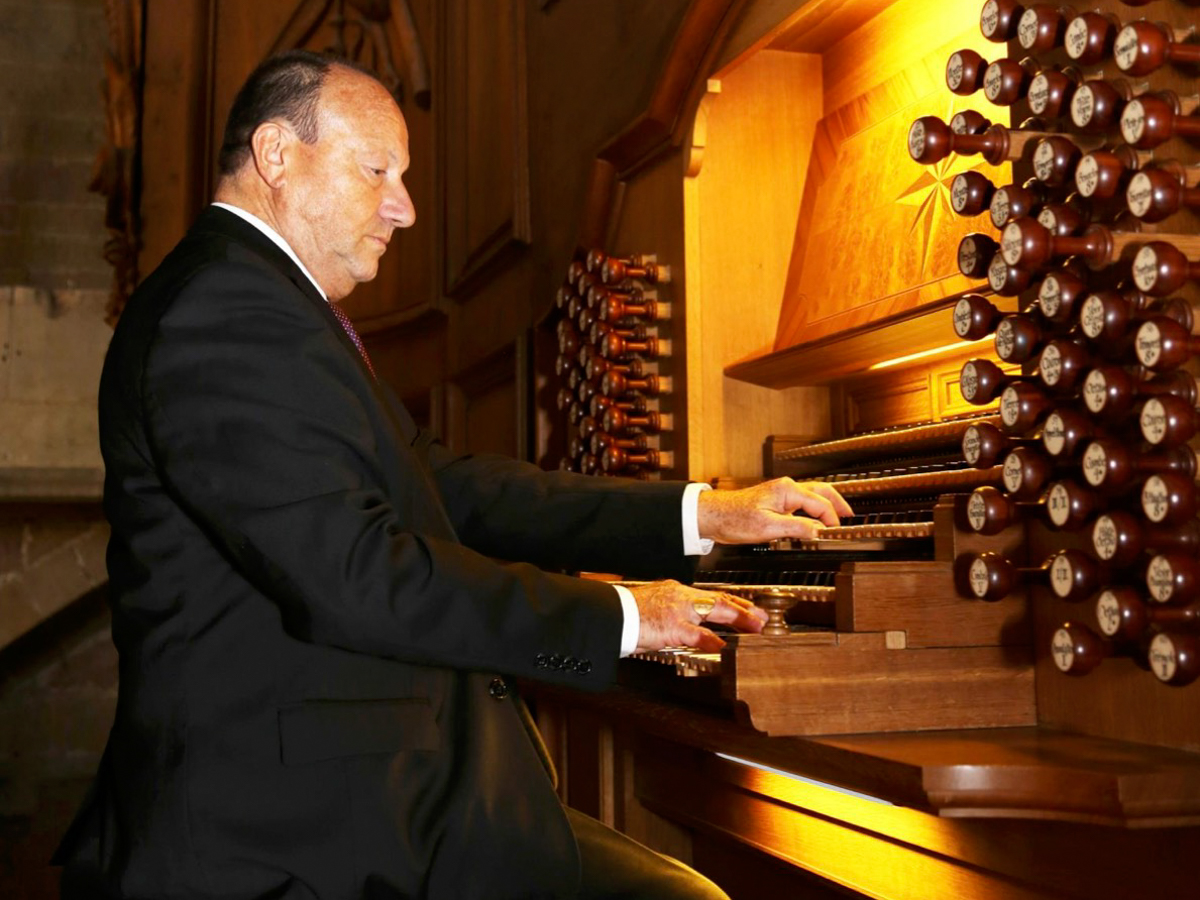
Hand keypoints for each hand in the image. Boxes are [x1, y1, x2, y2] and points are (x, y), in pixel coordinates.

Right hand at [629, 580, 766, 652]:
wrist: (609, 614)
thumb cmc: (626, 614)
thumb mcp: (654, 609)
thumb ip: (674, 617)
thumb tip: (689, 629)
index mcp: (676, 593)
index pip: (711, 595)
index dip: (733, 602)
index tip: (748, 607)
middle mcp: (680, 597)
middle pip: (719, 600)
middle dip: (743, 608)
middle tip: (762, 617)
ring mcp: (677, 610)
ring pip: (715, 610)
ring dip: (738, 618)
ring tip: (755, 626)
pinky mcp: (671, 625)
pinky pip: (696, 633)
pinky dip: (712, 639)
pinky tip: (724, 646)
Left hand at [696, 477, 852, 543]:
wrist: (713, 516)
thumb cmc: (735, 518)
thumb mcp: (768, 527)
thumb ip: (796, 528)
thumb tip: (819, 531)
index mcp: (788, 490)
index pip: (820, 504)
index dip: (832, 519)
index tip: (838, 533)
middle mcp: (786, 488)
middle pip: (821, 492)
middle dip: (837, 503)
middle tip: (849, 516)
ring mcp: (780, 494)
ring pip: (811, 495)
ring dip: (826, 505)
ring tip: (837, 516)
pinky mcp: (775, 503)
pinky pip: (801, 503)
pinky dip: (813, 509)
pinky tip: (814, 520)